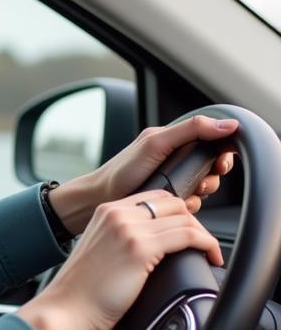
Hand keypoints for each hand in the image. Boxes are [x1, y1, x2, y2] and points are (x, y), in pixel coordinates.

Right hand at [18, 190, 222, 329]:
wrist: (66, 311)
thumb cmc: (82, 292)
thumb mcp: (102, 251)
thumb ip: (123, 238)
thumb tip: (157, 245)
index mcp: (106, 211)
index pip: (155, 197)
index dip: (177, 214)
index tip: (186, 233)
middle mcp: (116, 213)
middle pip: (173, 203)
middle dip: (193, 222)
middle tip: (201, 245)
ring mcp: (127, 228)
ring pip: (184, 218)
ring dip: (204, 235)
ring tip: (209, 254)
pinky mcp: (139, 248)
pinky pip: (188, 236)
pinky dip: (207, 244)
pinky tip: (210, 258)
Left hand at [48, 115, 238, 236]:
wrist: (100, 200)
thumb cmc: (122, 169)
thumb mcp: (156, 143)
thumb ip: (191, 130)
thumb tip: (228, 124)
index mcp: (174, 140)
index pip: (212, 140)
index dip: (222, 151)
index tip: (220, 163)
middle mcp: (176, 158)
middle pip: (212, 166)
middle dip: (211, 176)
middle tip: (199, 183)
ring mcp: (173, 179)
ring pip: (205, 186)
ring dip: (200, 193)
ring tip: (184, 194)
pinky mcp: (170, 199)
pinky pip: (192, 203)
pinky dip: (189, 206)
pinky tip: (177, 206)